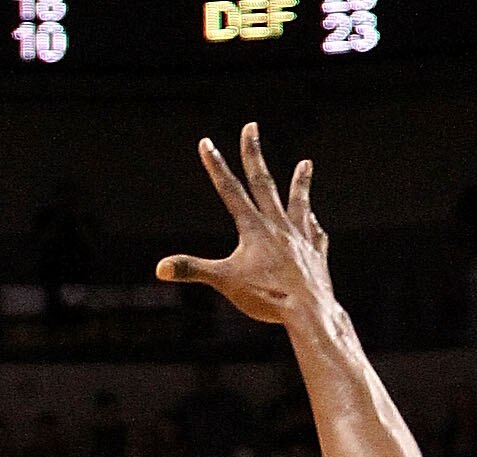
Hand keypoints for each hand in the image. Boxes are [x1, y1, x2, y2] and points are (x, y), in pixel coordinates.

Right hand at [156, 124, 333, 328]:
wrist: (308, 310)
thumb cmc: (266, 297)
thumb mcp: (225, 282)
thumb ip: (193, 269)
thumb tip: (160, 268)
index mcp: (254, 228)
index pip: (229, 190)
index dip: (215, 166)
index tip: (206, 143)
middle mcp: (278, 225)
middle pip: (264, 183)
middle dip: (253, 154)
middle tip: (251, 127)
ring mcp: (300, 236)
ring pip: (298, 202)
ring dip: (300, 182)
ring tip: (306, 164)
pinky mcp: (316, 253)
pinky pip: (315, 234)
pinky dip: (313, 226)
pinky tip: (313, 221)